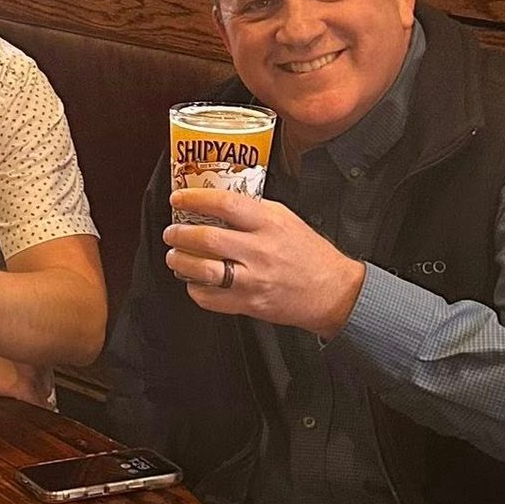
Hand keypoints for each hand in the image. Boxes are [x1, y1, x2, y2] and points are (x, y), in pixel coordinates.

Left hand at [164, 189, 366, 337]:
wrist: (333, 291)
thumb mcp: (286, 219)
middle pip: (207, 239)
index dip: (195, 199)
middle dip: (179, 234)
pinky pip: (211, 298)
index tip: (178, 199)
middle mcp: (260, 251)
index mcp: (269, 224)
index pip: (224, 204)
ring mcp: (254, 280)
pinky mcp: (250, 304)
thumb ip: (252, 211)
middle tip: (171, 232)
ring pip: (204, 270)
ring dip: (181, 262)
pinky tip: (194, 281)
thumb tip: (215, 203)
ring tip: (175, 256)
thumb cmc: (308, 253)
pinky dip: (195, 289)